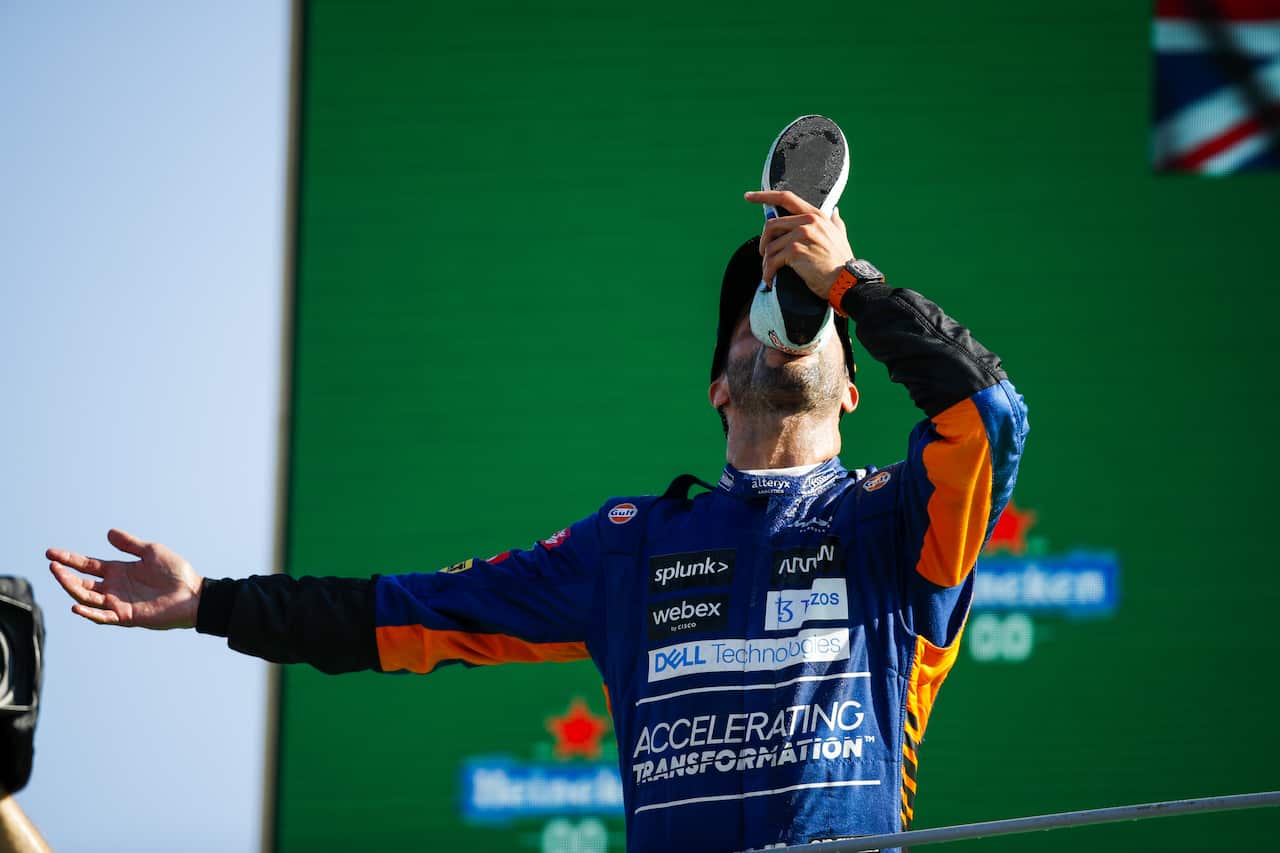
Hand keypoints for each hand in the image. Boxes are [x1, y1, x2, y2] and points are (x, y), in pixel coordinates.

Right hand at [47, 529, 203, 628]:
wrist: (195, 594)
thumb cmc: (176, 572)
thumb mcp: (151, 552)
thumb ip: (130, 544)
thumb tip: (108, 533)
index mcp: (118, 570)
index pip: (87, 565)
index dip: (69, 559)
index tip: (50, 553)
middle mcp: (114, 587)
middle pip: (81, 583)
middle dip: (64, 574)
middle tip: (51, 565)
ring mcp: (118, 603)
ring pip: (87, 598)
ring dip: (71, 588)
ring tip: (59, 576)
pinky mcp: (126, 616)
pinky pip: (103, 617)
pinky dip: (88, 613)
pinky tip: (76, 606)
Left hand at [744, 190, 853, 300]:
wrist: (845, 281)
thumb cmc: (841, 262)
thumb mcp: (840, 236)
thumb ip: (835, 222)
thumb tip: (835, 210)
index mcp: (816, 215)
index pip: (786, 198)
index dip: (764, 196)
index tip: (748, 196)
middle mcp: (808, 221)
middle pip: (771, 225)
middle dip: (763, 242)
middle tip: (764, 254)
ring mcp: (801, 235)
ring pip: (770, 246)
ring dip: (766, 262)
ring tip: (769, 272)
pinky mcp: (795, 251)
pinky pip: (772, 261)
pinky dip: (768, 272)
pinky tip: (770, 280)